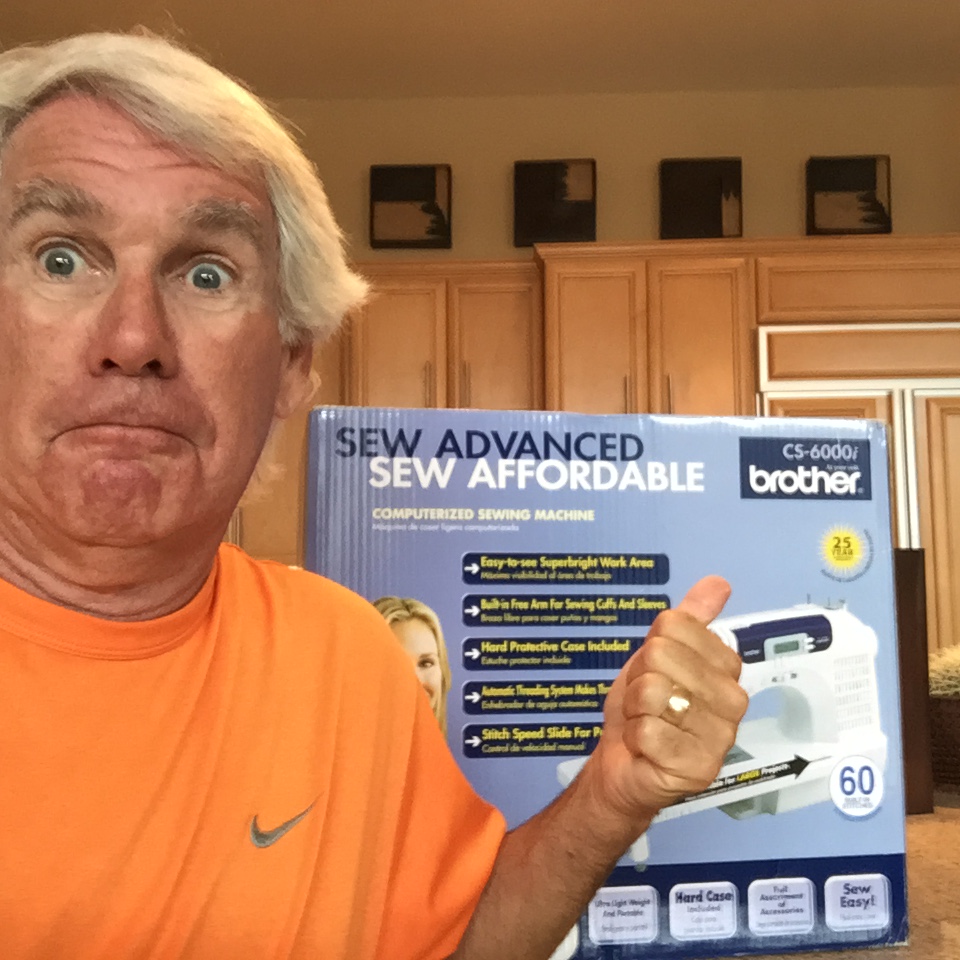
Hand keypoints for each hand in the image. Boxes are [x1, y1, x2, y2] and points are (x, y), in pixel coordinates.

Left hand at [585, 576, 748, 829]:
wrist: (623, 763)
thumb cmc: (643, 707)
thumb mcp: (659, 654)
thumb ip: (688, 620)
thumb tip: (718, 582)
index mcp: (727, 668)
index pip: (676, 625)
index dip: (652, 645)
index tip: (656, 670)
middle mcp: (733, 701)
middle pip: (662, 655)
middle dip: (639, 677)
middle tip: (647, 701)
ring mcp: (720, 738)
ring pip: (653, 692)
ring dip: (634, 708)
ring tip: (647, 722)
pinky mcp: (699, 769)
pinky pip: (648, 731)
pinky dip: (634, 737)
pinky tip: (646, 748)